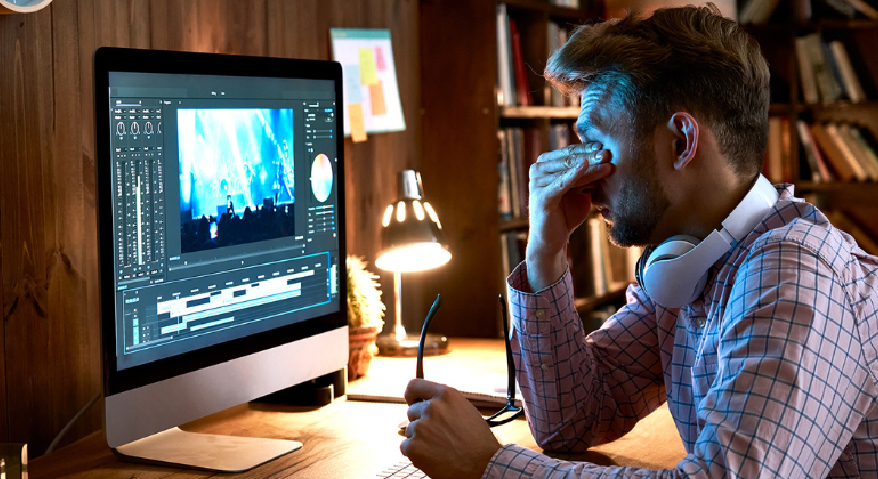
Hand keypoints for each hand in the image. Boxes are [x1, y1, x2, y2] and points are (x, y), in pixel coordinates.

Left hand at [401, 379, 501, 478]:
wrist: (483, 464)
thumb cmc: (478, 440)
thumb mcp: (465, 410)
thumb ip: (445, 404)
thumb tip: (428, 403)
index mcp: (446, 395)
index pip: (414, 386)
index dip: (411, 395)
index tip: (412, 402)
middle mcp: (432, 407)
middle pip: (412, 412)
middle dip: (421, 422)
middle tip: (435, 435)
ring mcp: (421, 427)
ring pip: (410, 431)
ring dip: (419, 439)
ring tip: (438, 448)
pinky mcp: (414, 446)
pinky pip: (405, 447)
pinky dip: (415, 453)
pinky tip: (431, 456)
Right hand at [526, 143, 612, 290]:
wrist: (552, 240)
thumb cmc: (566, 214)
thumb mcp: (580, 191)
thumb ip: (587, 176)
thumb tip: (606, 158)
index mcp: (546, 165)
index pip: (570, 153)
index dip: (587, 149)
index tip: (605, 146)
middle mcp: (538, 169)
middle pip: (569, 159)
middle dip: (590, 156)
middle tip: (608, 153)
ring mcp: (537, 182)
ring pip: (568, 170)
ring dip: (589, 166)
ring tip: (606, 163)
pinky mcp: (541, 195)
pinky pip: (561, 183)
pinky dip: (572, 174)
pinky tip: (584, 166)